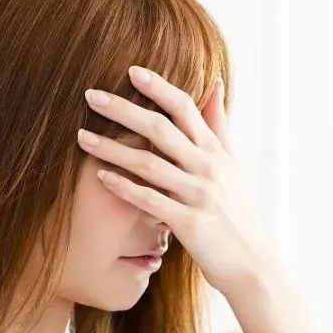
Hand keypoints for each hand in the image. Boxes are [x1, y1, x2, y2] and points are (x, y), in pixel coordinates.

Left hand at [79, 65, 272, 297]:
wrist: (251, 261)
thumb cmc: (236, 211)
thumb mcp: (232, 163)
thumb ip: (218, 123)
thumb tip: (214, 82)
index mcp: (216, 151)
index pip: (186, 109)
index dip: (159, 87)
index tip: (131, 71)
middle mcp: (208, 168)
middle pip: (162, 129)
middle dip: (124, 110)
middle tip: (91, 95)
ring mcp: (199, 195)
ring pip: (150, 163)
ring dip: (113, 148)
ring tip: (82, 136)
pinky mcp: (188, 223)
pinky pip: (150, 201)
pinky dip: (125, 187)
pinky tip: (100, 177)